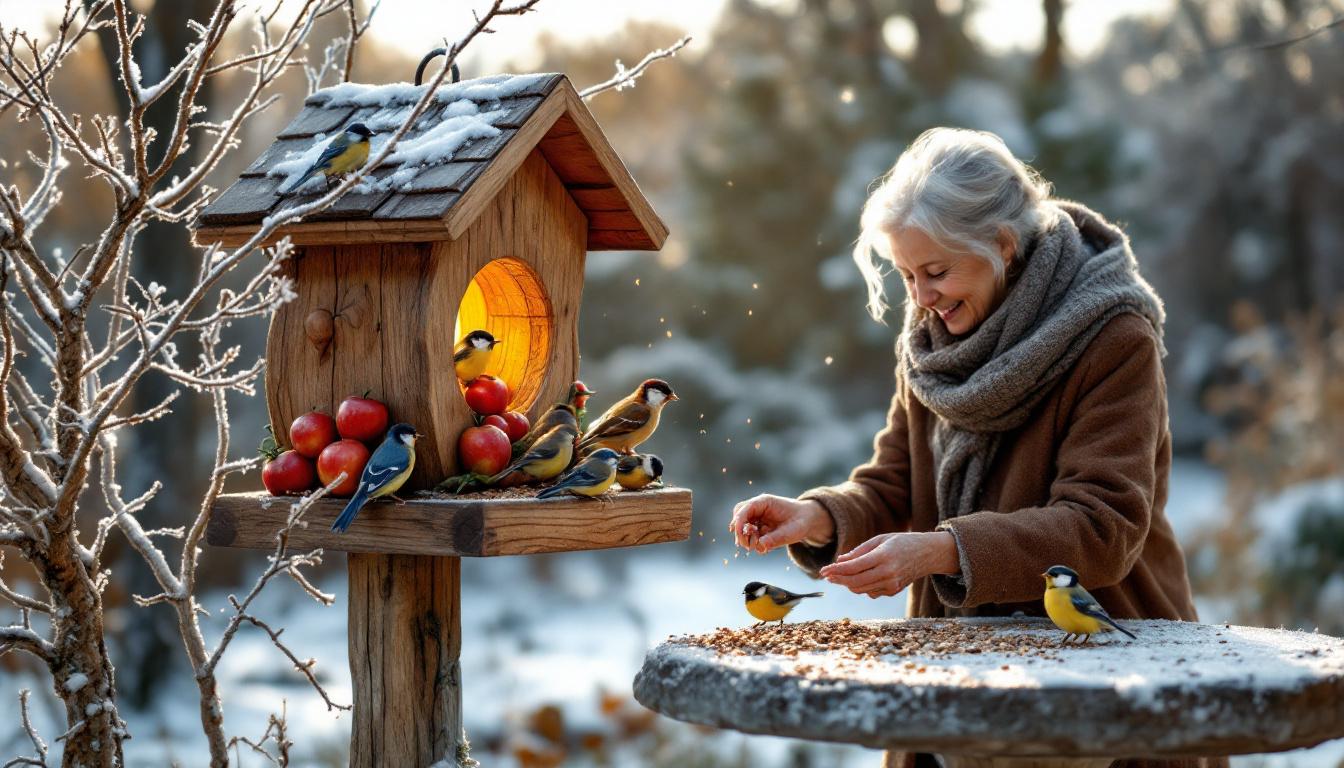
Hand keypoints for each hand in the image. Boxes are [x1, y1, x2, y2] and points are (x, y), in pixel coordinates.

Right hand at [729, 494, 833, 553]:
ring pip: (742, 526)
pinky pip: (750, 535)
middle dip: (740, 531)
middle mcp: (758, 509)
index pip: (744, 509)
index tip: (740, 534)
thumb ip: (776, 538)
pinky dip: (753, 542)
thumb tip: (760, 545)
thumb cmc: (801, 521)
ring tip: (758, 545)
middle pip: (739, 516)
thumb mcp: (792, 531)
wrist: (808, 521)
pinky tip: (764, 546)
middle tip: (748, 545)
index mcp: (764, 502)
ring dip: (746, 538)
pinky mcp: (759, 527)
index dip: (738, 522)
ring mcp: (757, 518)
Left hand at [819, 531, 956, 597]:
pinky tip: (857, 579)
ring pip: (861, 589)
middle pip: (855, 582)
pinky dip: (860, 586)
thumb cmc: (902, 542)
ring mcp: (892, 584)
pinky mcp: (894, 591)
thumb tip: (839, 561)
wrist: (928, 554)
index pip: (853, 567)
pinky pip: (871, 592)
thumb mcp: (880, 540)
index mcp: (884, 556)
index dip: (836, 570)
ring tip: (838, 576)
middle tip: (827, 576)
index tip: (823, 570)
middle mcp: (888, 573)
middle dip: (838, 580)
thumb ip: (859, 551)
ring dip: (847, 584)